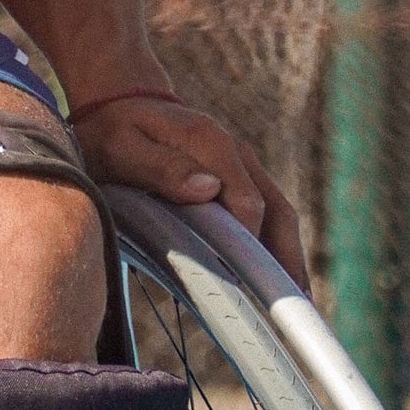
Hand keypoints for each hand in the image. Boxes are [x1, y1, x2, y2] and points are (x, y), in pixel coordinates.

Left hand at [72, 94, 309, 290]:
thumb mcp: (121, 146)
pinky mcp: (237, 177)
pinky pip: (268, 212)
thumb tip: (209, 189)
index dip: (248, 247)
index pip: (247, 204)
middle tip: (292, 309)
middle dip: (286, 260)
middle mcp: (237, 154)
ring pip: (279, 213)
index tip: (243, 286)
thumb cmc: (113, 128)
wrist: (120, 99)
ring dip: (289, 256)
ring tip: (296, 302)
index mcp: (211, 144)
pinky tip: (277, 277)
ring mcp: (241, 165)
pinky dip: (276, 244)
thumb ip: (161, 167)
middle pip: (277, 212)